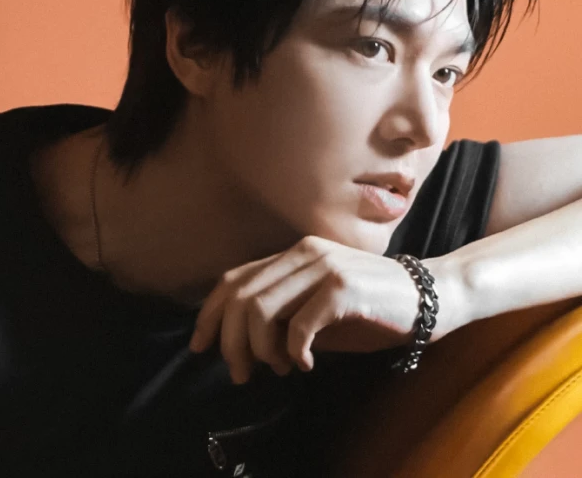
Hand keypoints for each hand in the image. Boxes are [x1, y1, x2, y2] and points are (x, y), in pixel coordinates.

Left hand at [188, 236, 463, 383]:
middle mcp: (303, 252)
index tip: (200, 347)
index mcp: (292, 254)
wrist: (425, 297)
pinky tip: (305, 364)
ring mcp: (323, 266)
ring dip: (262, 350)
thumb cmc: (368, 308)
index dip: (209, 315)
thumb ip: (281, 314)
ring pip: (262, 310)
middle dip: (231, 343)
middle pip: (241, 297)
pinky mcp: (342, 287)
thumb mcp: (315, 307)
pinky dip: (294, 352)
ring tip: (280, 368)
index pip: (233, 279)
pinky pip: (299, 326)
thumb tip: (239, 344)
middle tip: (241, 374)